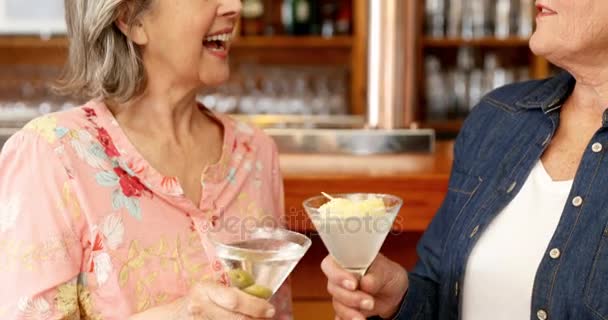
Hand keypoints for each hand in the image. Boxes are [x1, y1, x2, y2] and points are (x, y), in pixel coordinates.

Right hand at [130, 279, 275, 319]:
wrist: (173, 317)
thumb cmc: (198, 299)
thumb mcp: (210, 289)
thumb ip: (230, 291)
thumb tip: (264, 297)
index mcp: (205, 289)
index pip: (234, 299)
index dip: (256, 306)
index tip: (270, 309)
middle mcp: (200, 307)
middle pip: (237, 319)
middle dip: (256, 319)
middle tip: (266, 317)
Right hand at [321, 254, 408, 319]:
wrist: (393, 293)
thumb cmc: (386, 274)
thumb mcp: (386, 270)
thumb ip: (375, 274)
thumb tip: (365, 282)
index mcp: (344, 259)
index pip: (330, 265)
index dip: (338, 275)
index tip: (353, 284)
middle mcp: (338, 276)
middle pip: (333, 287)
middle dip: (351, 297)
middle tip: (369, 301)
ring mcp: (340, 293)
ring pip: (337, 303)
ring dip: (351, 312)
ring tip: (369, 312)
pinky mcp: (344, 308)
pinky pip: (341, 316)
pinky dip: (349, 319)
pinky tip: (360, 319)